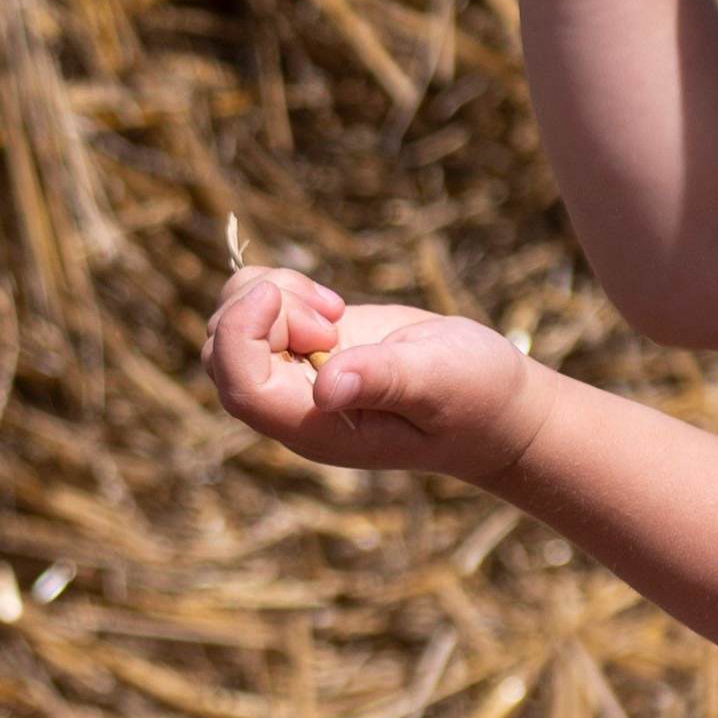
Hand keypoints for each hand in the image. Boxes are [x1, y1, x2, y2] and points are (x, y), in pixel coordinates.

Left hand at [209, 266, 542, 483]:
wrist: (494, 403)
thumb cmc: (474, 399)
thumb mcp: (439, 382)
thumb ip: (384, 381)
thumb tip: (324, 387)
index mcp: (316, 428)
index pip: (240, 386)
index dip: (241, 334)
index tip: (278, 296)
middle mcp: (295, 408)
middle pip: (223, 352)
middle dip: (260, 310)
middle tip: (332, 315)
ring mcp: (296, 377)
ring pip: (232, 325)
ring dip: (270, 295)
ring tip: (334, 308)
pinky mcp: (306, 346)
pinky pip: (255, 311)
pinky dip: (280, 289)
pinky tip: (332, 304)